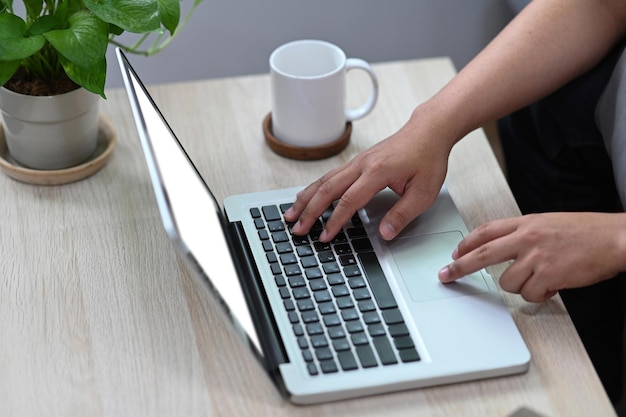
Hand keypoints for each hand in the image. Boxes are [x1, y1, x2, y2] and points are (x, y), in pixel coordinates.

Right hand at [284, 107, 454, 241]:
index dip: (334, 221)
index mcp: (378, 172)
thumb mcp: (424, 193)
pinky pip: (330, 175)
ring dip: (306, 198)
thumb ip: (403, 215)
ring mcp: (358, 161)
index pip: (349, 201)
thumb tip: (384, 234)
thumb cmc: (427, 159)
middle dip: (309, 211)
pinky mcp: (357, 161)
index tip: (324, 236)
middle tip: (297, 228)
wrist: (428, 131)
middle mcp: (362, 164)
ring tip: (291, 214)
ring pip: (324, 180)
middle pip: (328, 189)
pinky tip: (307, 195)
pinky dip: (315, 187)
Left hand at [438, 212, 625, 301]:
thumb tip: (503, 247)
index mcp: (526, 223)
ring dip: (520, 287)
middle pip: (482, 254)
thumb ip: (525, 233)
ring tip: (540, 280)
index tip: (454, 253)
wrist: (615, 238)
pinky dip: (539, 296)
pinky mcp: (549, 275)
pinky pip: (530, 294)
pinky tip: (553, 287)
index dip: (466, 243)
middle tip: (447, 275)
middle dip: (460, 267)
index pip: (486, 231)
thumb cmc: (586, 232)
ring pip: (507, 282)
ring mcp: (536, 256)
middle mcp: (527, 238)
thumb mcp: (548, 222)